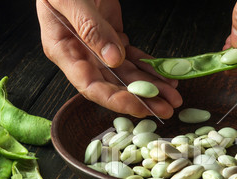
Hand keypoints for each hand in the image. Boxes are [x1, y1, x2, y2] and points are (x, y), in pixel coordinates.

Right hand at [36, 0, 181, 118]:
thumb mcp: (70, 0)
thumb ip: (90, 28)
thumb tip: (112, 59)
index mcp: (64, 51)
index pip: (90, 86)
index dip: (115, 99)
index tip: (139, 105)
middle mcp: (82, 56)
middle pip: (114, 86)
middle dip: (142, 99)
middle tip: (166, 110)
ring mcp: (98, 49)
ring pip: (128, 75)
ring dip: (151, 87)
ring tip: (173, 98)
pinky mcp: (113, 39)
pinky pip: (133, 59)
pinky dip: (150, 68)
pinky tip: (166, 77)